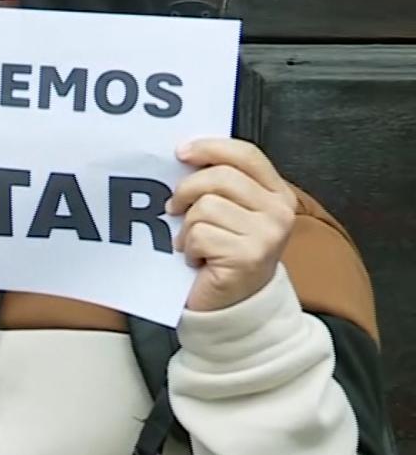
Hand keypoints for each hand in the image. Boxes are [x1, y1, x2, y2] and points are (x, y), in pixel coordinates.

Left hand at [170, 139, 296, 312]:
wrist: (234, 306)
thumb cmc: (224, 256)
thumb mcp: (230, 213)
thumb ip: (220, 184)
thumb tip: (186, 155)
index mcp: (278, 194)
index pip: (246, 155)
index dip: (211, 148)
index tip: (181, 153)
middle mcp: (279, 212)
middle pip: (219, 177)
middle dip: (186, 190)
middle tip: (174, 208)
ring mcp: (267, 235)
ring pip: (205, 206)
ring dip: (187, 227)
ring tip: (194, 243)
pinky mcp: (248, 256)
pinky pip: (199, 235)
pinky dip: (188, 248)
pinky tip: (198, 260)